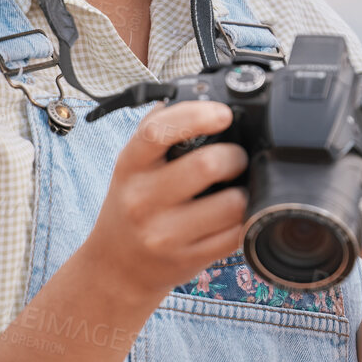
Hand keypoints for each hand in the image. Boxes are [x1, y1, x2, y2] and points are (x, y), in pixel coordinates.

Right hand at [79, 100, 249, 307]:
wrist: (115, 266)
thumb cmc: (132, 203)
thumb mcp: (133, 165)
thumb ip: (160, 130)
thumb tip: (201, 95)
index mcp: (130, 166)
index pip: (157, 131)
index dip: (196, 116)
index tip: (223, 113)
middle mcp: (142, 199)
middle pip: (208, 165)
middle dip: (235, 156)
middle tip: (237, 157)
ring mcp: (164, 234)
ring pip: (232, 203)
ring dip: (247, 191)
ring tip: (238, 188)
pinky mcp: (188, 260)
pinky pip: (236, 234)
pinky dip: (246, 219)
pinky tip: (236, 214)